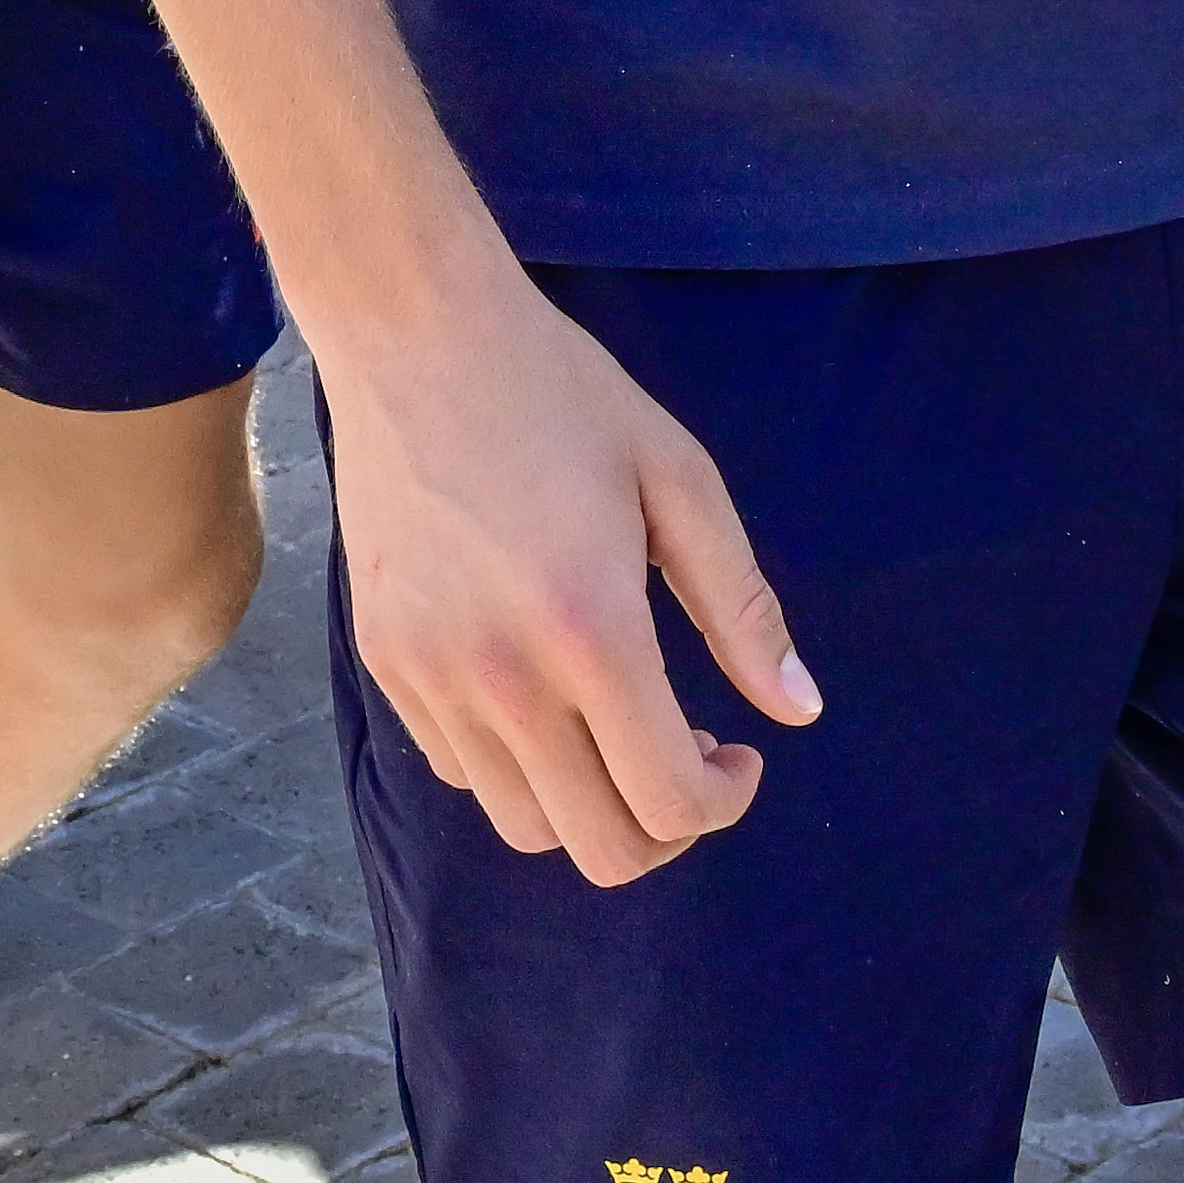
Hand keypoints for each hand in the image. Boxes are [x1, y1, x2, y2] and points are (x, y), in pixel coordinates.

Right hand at [322, 270, 819, 887]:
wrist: (414, 334)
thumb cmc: (560, 393)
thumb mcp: (678, 479)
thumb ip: (742, 607)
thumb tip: (799, 711)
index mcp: (592, 628)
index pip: (668, 800)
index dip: (723, 803)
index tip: (740, 752)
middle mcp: (502, 676)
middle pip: (601, 848)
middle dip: (667, 827)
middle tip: (689, 755)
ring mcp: (431, 677)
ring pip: (525, 826)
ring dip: (590, 802)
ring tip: (616, 724)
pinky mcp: (384, 663)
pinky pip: (459, 770)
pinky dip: (517, 766)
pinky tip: (544, 689)